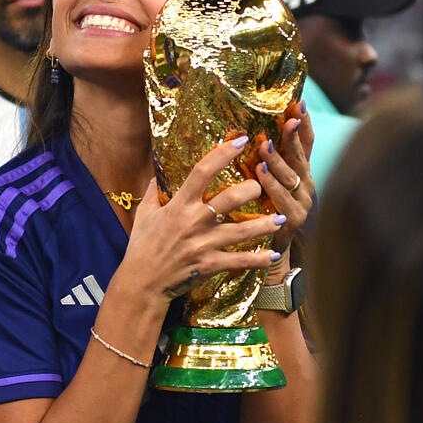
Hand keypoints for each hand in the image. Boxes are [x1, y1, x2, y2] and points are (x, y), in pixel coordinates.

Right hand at [122, 136, 284, 302]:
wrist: (142, 282)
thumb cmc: (142, 245)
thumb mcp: (145, 213)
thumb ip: (154, 189)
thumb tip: (158, 167)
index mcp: (179, 205)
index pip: (202, 171)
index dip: (223, 154)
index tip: (241, 141)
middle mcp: (194, 221)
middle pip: (230, 199)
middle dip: (251, 190)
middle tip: (262, 187)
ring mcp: (204, 244)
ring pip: (242, 231)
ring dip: (264, 224)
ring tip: (281, 218)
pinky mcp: (210, 265)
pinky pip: (239, 261)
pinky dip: (259, 259)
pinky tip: (274, 255)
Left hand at [254, 101, 314, 251]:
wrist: (270, 248)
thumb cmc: (265, 210)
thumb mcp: (267, 180)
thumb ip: (265, 158)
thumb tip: (253, 129)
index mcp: (300, 172)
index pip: (306, 142)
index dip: (304, 124)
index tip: (299, 103)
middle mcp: (306, 184)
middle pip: (301, 156)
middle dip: (294, 137)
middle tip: (287, 119)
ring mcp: (303, 202)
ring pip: (291, 177)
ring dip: (278, 160)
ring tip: (265, 144)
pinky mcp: (295, 219)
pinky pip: (282, 199)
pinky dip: (272, 185)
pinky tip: (261, 174)